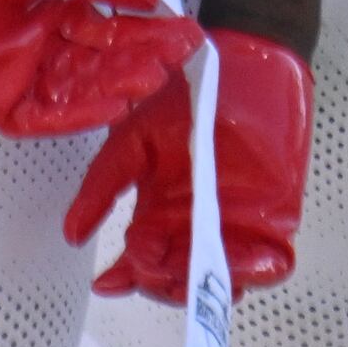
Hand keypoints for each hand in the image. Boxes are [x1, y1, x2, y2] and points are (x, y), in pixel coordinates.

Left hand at [0, 0, 201, 137]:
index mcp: (54, 17)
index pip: (110, 33)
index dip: (146, 36)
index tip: (183, 35)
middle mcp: (43, 50)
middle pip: (101, 66)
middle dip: (139, 64)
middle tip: (175, 61)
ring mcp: (21, 76)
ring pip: (79, 92)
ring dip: (115, 89)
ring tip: (150, 81)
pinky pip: (43, 116)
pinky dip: (74, 115)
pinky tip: (107, 107)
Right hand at [64, 28, 314, 300]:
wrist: (243, 64)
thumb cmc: (185, 93)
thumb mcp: (132, 137)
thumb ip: (104, 184)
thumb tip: (72, 232)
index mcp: (160, 207)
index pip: (142, 257)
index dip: (126, 276)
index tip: (107, 282)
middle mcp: (196, 223)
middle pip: (177, 275)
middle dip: (161, 281)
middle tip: (152, 264)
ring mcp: (236, 226)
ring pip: (219, 278)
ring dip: (202, 283)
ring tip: (189, 267)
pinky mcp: (275, 221)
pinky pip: (268, 265)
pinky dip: (254, 272)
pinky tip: (234, 263)